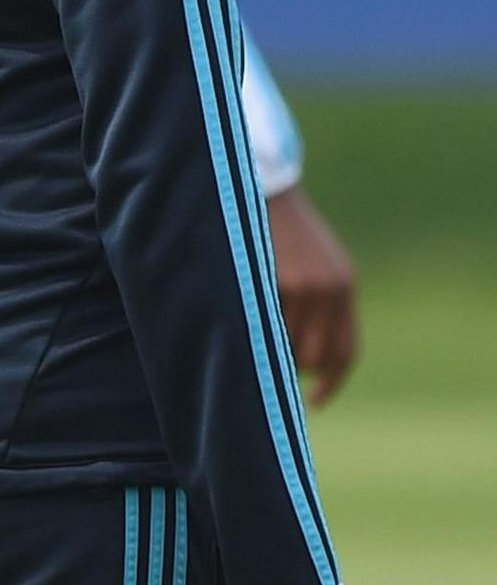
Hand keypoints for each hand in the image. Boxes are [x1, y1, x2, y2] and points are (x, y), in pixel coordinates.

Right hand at [267, 185, 359, 406]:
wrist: (260, 182)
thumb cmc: (273, 223)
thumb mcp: (305, 259)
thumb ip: (311, 295)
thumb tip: (297, 347)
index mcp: (342, 284)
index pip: (345, 349)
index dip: (330, 381)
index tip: (313, 402)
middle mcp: (333, 289)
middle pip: (320, 355)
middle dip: (295, 370)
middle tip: (271, 371)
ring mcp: (309, 286)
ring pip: (294, 346)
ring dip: (273, 354)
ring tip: (249, 342)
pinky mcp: (284, 282)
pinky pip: (272, 326)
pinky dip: (257, 333)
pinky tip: (239, 322)